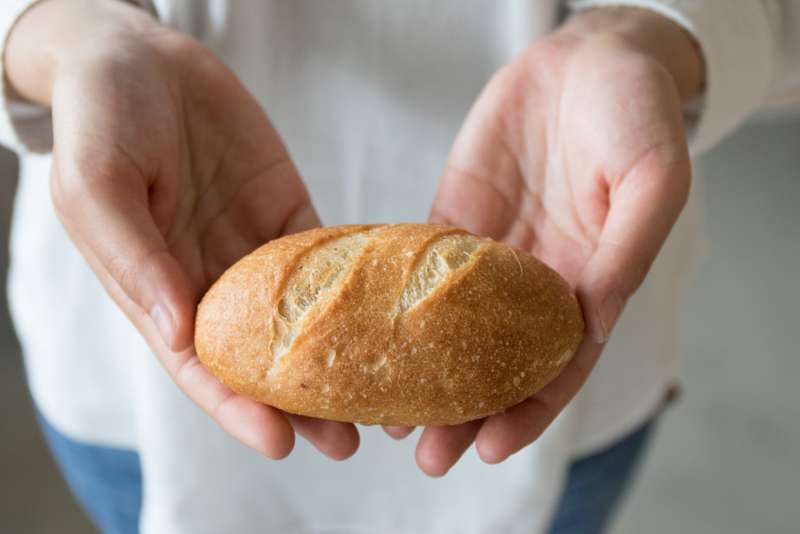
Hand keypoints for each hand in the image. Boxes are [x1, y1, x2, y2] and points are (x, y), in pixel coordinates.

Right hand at [7, 0, 358, 459]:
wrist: (142, 56)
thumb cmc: (103, 117)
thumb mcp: (97, 182)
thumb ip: (134, 257)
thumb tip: (179, 331)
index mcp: (155, 289)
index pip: (199, 366)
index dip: (236, 408)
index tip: (280, 442)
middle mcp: (208, 281)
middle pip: (259, 359)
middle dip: (301, 404)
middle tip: (348, 439)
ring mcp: (254, 251)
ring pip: (302, 321)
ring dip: (337, 361)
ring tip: (380, 398)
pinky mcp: (288, 216)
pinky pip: (328, 260)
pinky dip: (358, 291)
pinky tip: (390, 318)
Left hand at [386, 8, 702, 474]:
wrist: (588, 57)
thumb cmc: (634, 113)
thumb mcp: (651, 179)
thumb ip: (624, 252)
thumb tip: (592, 325)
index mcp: (591, 284)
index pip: (558, 367)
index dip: (527, 412)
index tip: (491, 449)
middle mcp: (536, 282)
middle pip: (496, 362)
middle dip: (464, 413)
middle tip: (427, 455)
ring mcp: (490, 256)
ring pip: (451, 328)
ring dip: (423, 374)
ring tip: (387, 416)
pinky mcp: (453, 221)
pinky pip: (420, 271)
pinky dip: (396, 308)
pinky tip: (369, 338)